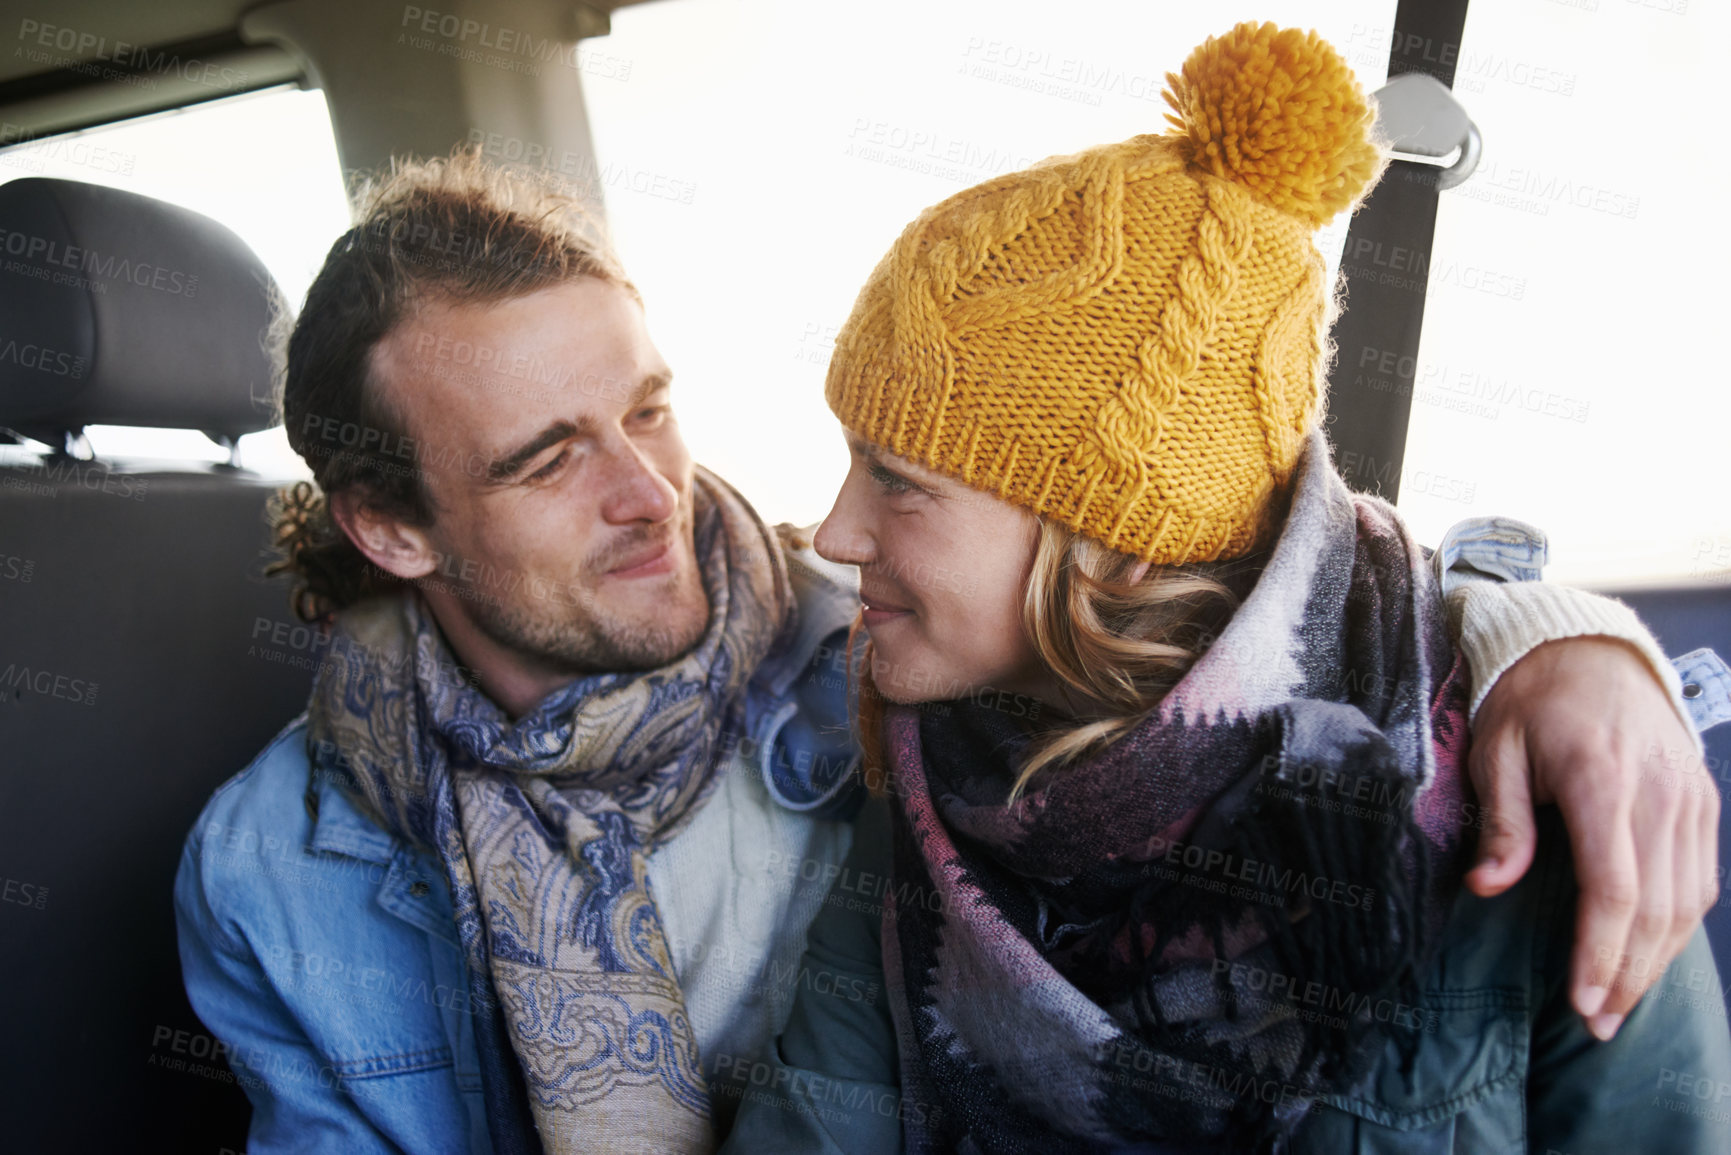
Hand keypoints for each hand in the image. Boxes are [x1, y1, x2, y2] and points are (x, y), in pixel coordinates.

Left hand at [1466, 635, 1717, 1040]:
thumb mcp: (1495, 749)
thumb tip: (1487, 887)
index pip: (1615, 886)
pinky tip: (1648, 956)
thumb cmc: (1531, 701)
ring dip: (1656, 961)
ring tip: (1618, 1006)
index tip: (1579, 999)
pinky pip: (1700, 878)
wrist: (1591, 649)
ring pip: (1688, 900)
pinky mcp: (1702, 800)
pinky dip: (1678, 925)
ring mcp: (1690, 797)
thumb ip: (1501, 820)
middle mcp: (1660, 793)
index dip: (1600, 951)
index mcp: (1603, 779)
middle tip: (1595, 1023)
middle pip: (1657, 907)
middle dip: (1628, 974)